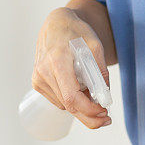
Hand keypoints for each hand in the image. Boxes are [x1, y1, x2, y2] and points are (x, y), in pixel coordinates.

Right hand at [32, 7, 110, 128]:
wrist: (57, 24)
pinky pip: (59, 101)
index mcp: (57, 61)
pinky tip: (81, 90)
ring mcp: (38, 78)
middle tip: (107, 119)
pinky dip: (73, 101)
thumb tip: (105, 97)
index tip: (104, 111)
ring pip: (65, 106)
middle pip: (68, 106)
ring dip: (83, 108)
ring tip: (95, 96)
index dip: (89, 110)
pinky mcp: (38, 82)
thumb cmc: (77, 33)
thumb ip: (101, 72)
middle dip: (90, 117)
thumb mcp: (96, 47)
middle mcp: (44, 72)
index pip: (72, 97)